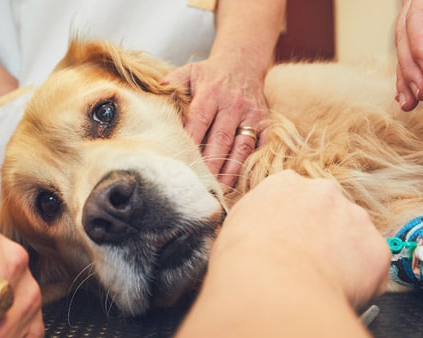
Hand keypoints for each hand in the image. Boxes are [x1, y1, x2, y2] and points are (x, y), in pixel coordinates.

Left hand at [163, 56, 269, 189]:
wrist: (243, 62)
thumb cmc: (211, 74)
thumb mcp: (190, 71)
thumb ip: (173, 83)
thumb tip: (156, 94)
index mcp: (211, 92)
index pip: (199, 120)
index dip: (191, 141)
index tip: (181, 162)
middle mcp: (233, 104)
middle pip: (221, 139)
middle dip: (210, 163)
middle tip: (199, 185)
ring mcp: (252, 115)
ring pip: (242, 146)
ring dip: (230, 170)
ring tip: (219, 190)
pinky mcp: (266, 123)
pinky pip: (262, 146)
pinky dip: (253, 164)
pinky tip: (242, 181)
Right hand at [214, 170, 390, 308]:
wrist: (271, 284)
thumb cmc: (243, 261)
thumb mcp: (232, 227)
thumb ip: (253, 221)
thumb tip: (255, 235)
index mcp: (285, 184)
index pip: (296, 200)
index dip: (292, 226)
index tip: (288, 245)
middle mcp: (324, 192)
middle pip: (329, 214)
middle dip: (322, 237)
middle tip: (306, 267)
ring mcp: (355, 218)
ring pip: (354, 239)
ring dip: (343, 259)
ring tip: (320, 285)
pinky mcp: (376, 250)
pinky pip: (372, 268)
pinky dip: (361, 283)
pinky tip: (336, 294)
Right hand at [395, 0, 422, 110]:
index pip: (417, 19)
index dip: (421, 46)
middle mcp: (417, 3)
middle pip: (404, 37)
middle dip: (410, 68)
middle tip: (422, 93)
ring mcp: (417, 19)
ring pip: (404, 49)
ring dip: (406, 77)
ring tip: (410, 104)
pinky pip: (412, 55)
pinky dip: (411, 76)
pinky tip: (408, 97)